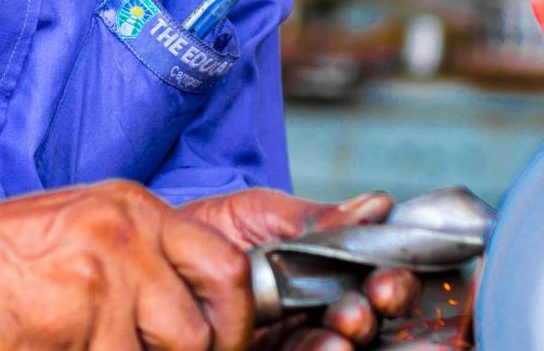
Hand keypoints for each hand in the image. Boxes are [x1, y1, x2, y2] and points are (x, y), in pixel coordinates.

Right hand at [0, 180, 255, 349]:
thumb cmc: (3, 261)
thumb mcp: (87, 233)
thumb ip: (146, 261)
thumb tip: (202, 314)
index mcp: (135, 210)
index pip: (225, 266)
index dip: (234, 319)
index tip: (220, 342)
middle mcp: (126, 235)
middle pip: (201, 326)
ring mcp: (103, 278)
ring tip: (88, 344)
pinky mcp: (78, 320)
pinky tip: (59, 348)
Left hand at [179, 189, 421, 350]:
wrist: (151, 253)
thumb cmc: (206, 229)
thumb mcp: (260, 214)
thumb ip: (315, 218)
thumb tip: (377, 206)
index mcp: (327, 271)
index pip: (375, 279)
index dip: (392, 282)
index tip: (386, 280)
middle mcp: (317, 309)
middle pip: (368, 318)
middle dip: (374, 313)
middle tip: (365, 306)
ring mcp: (292, 338)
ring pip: (337, 345)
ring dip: (348, 339)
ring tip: (343, 329)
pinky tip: (325, 345)